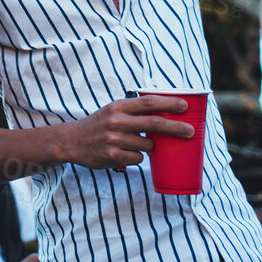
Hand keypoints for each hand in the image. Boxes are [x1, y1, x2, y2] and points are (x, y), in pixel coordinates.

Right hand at [53, 96, 193, 170]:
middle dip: (176, 127)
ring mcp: (115, 139)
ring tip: (135, 144)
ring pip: (148, 145)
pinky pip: (138, 159)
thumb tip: (167, 114)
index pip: (148, 102)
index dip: (169, 103)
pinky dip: (137, 157)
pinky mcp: (113, 156)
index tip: (185, 106)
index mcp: (118, 106)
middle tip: (190, 131)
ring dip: (150, 147)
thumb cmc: (99, 125)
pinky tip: (124, 153)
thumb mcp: (113, 111)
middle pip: (154, 123)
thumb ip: (134, 111)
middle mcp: (116, 121)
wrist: (71, 141)